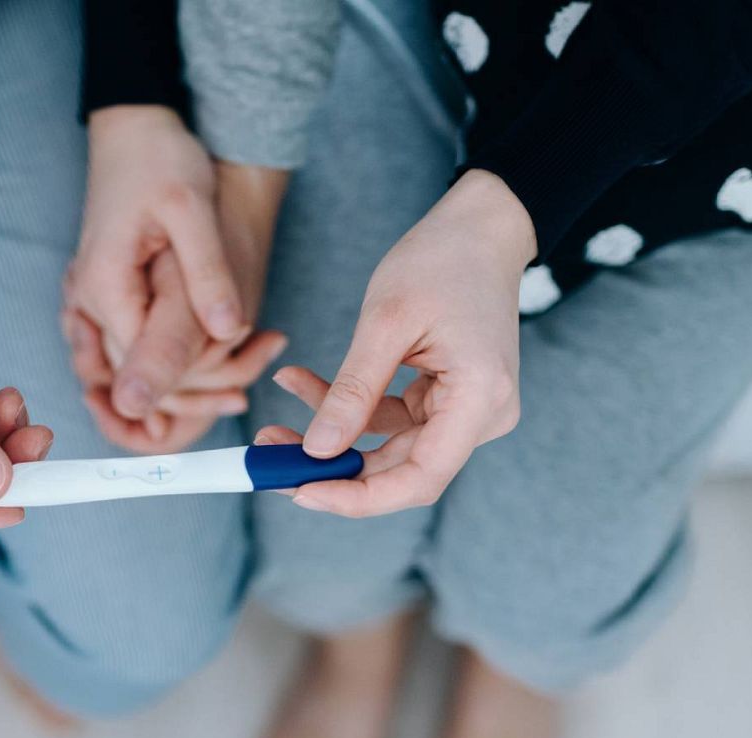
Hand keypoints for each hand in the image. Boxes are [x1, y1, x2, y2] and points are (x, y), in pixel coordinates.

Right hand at [66, 109, 288, 451]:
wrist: (134, 127)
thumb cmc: (161, 158)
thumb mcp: (192, 209)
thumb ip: (207, 271)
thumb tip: (229, 329)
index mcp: (105, 286)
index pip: (142, 365)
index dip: (191, 382)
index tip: (239, 390)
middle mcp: (88, 301)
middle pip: (133, 373)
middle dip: (186, 389)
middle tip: (243, 399)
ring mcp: (92, 299)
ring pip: (131, 362)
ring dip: (180, 378)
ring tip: (237, 387)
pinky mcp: (108, 293)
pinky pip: (134, 340)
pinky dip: (169, 353)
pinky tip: (213, 351)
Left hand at [263, 170, 535, 517]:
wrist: (480, 227)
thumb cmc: (442, 259)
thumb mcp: (387, 321)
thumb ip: (353, 390)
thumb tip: (317, 450)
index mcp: (480, 399)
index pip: (419, 479)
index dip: (359, 497)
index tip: (302, 492)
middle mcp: (483, 415)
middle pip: (400, 469)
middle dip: (331, 465)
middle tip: (268, 455)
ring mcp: (468, 409)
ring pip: (389, 445)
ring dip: (331, 433)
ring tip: (274, 414)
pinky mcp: (449, 397)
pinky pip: (392, 418)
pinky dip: (349, 406)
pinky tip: (301, 381)